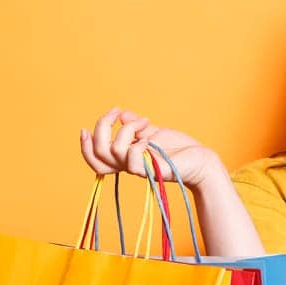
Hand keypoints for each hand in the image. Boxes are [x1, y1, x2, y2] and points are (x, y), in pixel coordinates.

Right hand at [79, 107, 218, 187]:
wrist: (200, 160)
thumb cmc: (178, 148)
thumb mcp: (152, 131)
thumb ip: (134, 125)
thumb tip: (121, 114)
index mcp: (125, 157)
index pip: (95, 159)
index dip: (85, 146)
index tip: (86, 128)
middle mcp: (128, 165)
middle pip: (98, 153)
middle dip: (101, 127)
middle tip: (117, 114)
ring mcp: (139, 168)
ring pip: (113, 150)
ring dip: (127, 129)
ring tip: (145, 124)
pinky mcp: (151, 171)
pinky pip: (131, 159)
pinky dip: (137, 143)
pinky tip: (150, 138)